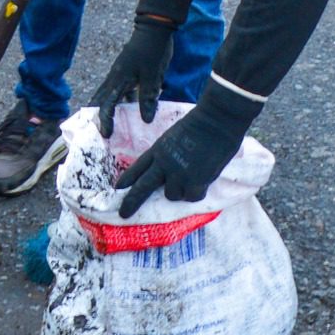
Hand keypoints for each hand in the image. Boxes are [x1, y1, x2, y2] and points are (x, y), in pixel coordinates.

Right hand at [92, 13, 173, 136]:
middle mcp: (115, 77)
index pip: (106, 104)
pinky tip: (131, 110)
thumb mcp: (153, 76)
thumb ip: (148, 97)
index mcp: (119, 79)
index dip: (105, 120)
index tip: (106, 135)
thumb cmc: (153, 51)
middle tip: (101, 133)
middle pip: (100, 99)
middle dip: (98, 116)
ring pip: (109, 95)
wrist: (154, 28)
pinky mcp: (126, 71)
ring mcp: (119, 74)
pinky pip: (120, 90)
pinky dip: (122, 102)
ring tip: (113, 125)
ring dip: (109, 109)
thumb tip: (146, 120)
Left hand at [115, 81, 258, 217]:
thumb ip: (168, 154)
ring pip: (171, 195)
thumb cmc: (199, 123)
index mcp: (157, 150)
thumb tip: (168, 171)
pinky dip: (196, 193)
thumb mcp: (174, 136)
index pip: (137, 167)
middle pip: (143, 187)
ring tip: (191, 178)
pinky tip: (202, 182)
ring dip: (179, 192)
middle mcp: (164, 164)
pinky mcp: (196, 181)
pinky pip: (191, 197)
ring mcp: (179, 174)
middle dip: (131, 202)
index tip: (118, 188)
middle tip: (124, 214)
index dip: (127, 179)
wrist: (216, 121)